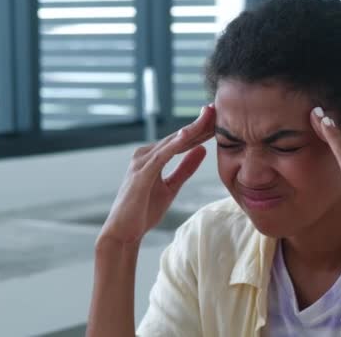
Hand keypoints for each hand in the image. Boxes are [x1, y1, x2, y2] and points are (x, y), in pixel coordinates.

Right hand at [97, 104, 215, 244]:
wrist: (124, 232)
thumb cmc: (144, 210)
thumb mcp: (172, 187)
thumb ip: (185, 168)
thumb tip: (202, 150)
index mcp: (154, 157)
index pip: (181, 140)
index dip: (199, 129)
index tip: (217, 119)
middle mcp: (146, 154)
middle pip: (177, 137)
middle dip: (197, 124)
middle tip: (215, 109)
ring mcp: (142, 162)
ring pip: (171, 142)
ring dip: (190, 129)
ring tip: (206, 116)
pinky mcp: (141, 174)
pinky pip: (161, 156)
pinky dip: (174, 145)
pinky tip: (187, 135)